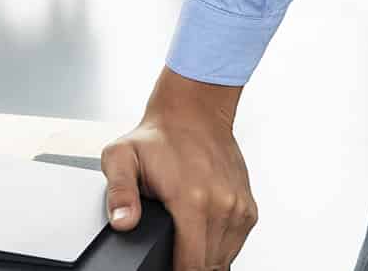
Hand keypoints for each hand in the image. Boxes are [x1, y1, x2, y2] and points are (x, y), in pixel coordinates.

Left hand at [101, 69, 256, 269]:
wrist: (192, 112)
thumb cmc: (157, 137)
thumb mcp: (121, 157)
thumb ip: (118, 193)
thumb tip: (122, 222)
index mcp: (192, 200)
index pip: (191, 265)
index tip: (164, 264)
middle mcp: (222, 206)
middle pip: (208, 265)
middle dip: (188, 264)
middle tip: (170, 247)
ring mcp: (239, 208)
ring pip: (224, 258)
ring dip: (205, 256)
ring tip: (184, 237)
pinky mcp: (248, 207)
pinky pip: (235, 244)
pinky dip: (219, 244)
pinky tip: (201, 231)